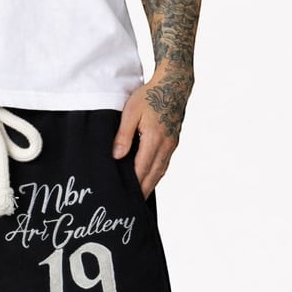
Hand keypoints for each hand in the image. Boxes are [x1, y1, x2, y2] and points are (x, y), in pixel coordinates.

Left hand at [112, 65, 192, 198]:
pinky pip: (164, 164)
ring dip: (149, 186)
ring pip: (160, 172)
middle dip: (141, 192)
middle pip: (152, 176)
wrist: (175, 83)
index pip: (141, 170)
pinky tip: (148, 181)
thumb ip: (123, 135)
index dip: (133, 187)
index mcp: (154, 139)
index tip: (124, 199)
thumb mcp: (131, 111)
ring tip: (138, 199)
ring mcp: (171, 145)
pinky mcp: (173, 142)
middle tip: (130, 207)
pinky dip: (156, 175)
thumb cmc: (150, 95)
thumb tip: (116, 157)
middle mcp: (166, 146)